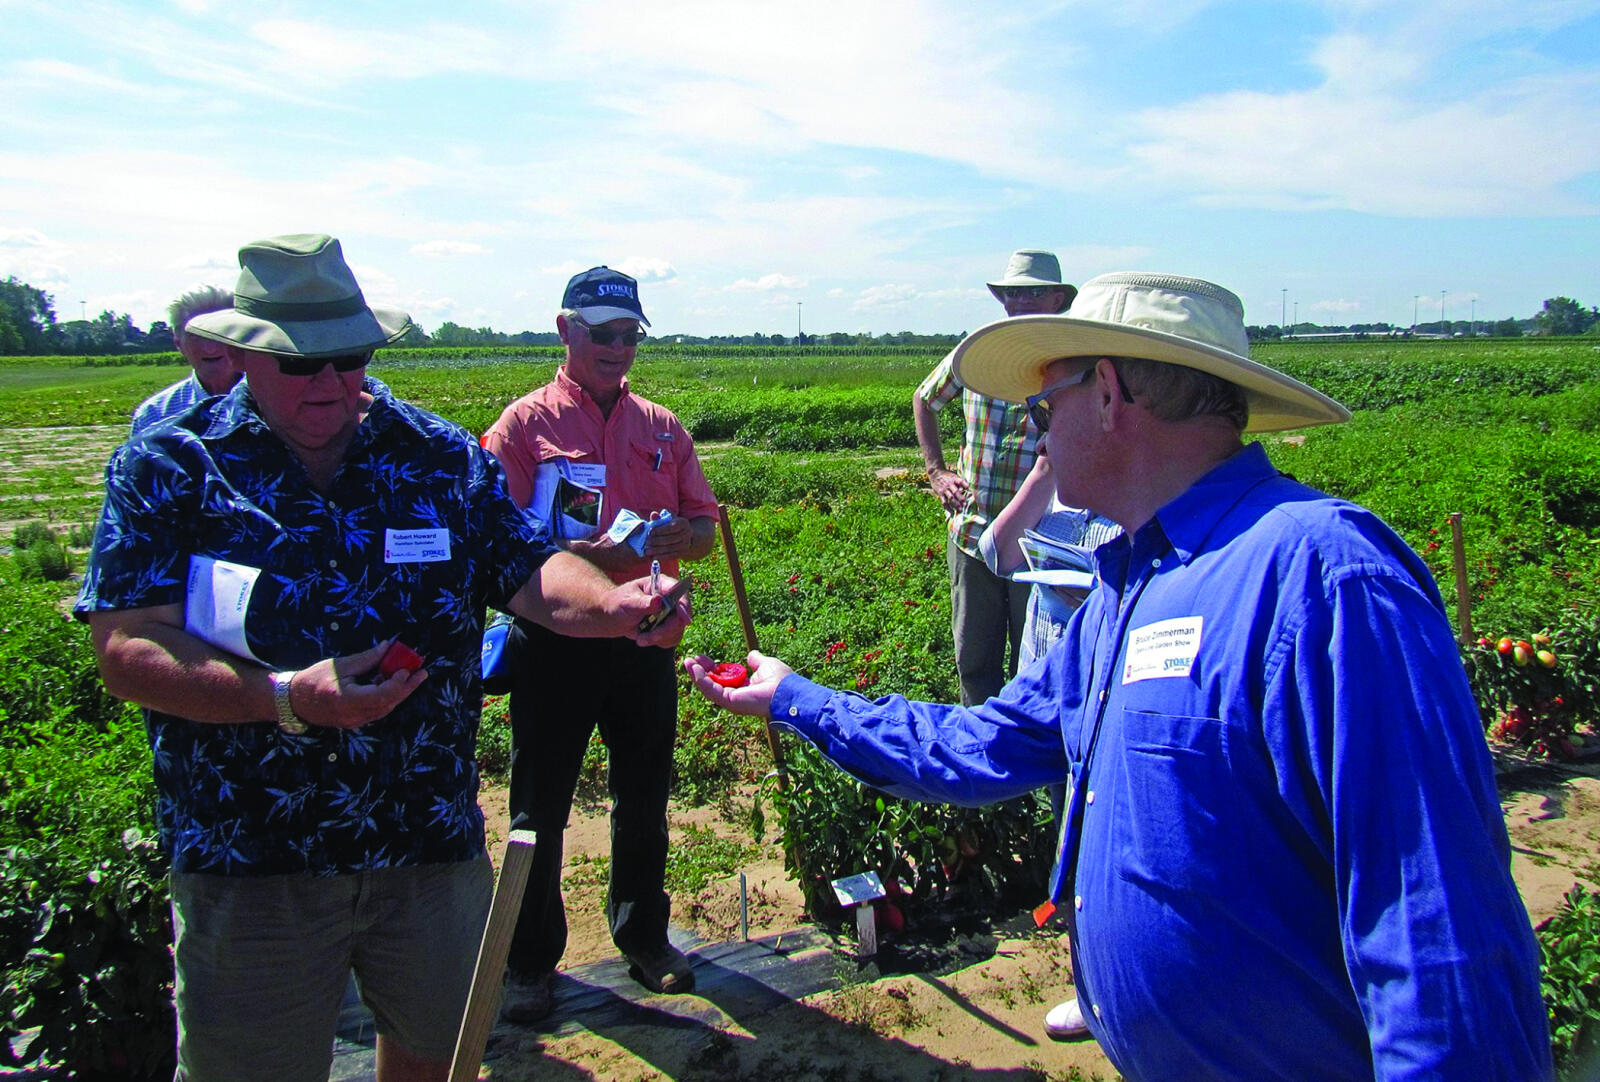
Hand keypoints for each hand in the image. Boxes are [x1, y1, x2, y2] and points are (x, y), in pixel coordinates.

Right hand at [290, 639, 427, 729]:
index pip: (381, 696)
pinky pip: (377, 710)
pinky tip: (391, 683)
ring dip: (399, 692)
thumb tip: (389, 647)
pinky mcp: (354, 722)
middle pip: (387, 704)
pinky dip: (387, 697)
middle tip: (422, 673)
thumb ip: (367, 659)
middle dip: (407, 688)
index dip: (397, 684)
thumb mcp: (340, 665)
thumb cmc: (314, 679)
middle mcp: (352, 715)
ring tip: (410, 675)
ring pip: (385, 709)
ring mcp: (354, 722)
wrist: (294, 701)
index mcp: (345, 700)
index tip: (406, 670)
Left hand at [611, 575, 691, 646]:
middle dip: (664, 630)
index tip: (684, 620)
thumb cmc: (618, 604)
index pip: (679, 593)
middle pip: (681, 616)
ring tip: (640, 637)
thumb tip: (659, 601)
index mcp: (662, 585)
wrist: (612, 617)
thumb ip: (643, 603)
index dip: (684, 606)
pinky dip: (658, 641)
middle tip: (646, 637)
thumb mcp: (628, 602)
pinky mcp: (669, 626)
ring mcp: (671, 613)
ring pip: (677, 630)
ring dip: (658, 638)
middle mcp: (670, 598)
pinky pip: (672, 638)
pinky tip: (645, 637)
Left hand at [641, 514, 693, 556]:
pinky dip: (662, 557)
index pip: (671, 527)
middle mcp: (687, 533)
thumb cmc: (671, 525)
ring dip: (657, 550)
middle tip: (646, 542)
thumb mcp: (667, 520)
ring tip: (647, 551)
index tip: (650, 532)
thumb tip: (653, 514)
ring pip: (670, 548)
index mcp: (683, 523)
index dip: (660, 530)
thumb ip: (659, 517)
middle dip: (657, 541)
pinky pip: (672, 555)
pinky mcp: (684, 553)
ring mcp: (686, 544)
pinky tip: (653, 557)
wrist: (684, 536)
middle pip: (670, 538)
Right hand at [684, 651, 791, 715]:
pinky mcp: (729, 702)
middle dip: (700, 671)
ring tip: (687, 661)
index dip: (711, 667)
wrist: (788, 692)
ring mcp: (731, 700)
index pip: (723, 677)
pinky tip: (694, 668)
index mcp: (744, 687)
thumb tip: (751, 654)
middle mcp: (736, 695)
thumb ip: (756, 661)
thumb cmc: (781, 680)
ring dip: (696, 675)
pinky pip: (711, 690)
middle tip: (690, 659)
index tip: (702, 657)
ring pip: (708, 687)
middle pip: (712, 682)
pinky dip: (701, 680)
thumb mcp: (766, 665)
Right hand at [929, 467, 969, 512]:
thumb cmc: (947, 475)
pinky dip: (948, 507)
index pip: (960, 481)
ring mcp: (944, 489)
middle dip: (961, 498)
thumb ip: (961, 481)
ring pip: (950, 498)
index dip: (965, 485)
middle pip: (956, 492)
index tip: (968, 489)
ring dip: (955, 504)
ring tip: (960, 510)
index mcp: (954, 479)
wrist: (935, 473)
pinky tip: (952, 511)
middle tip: (965, 504)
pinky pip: (944, 501)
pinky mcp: (940, 493)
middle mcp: (949, 484)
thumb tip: (968, 488)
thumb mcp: (954, 475)